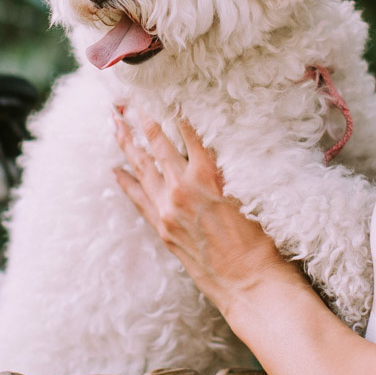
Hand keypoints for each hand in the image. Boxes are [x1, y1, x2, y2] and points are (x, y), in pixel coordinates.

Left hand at [111, 108, 288, 309]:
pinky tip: (116, 170)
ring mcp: (168, 208)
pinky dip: (126, 182)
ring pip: (142, 168)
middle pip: (156, 144)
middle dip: (140, 120)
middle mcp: (183, 187)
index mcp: (209, 173)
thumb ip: (228, 167)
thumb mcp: (250, 191)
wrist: (249, 282)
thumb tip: (216, 146)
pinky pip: (138, 198)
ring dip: (126, 144)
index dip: (173, 110)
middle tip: (125, 101)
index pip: (186, 131)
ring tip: (114, 123)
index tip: (162, 92)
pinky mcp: (162, 228)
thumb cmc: (261, 239)